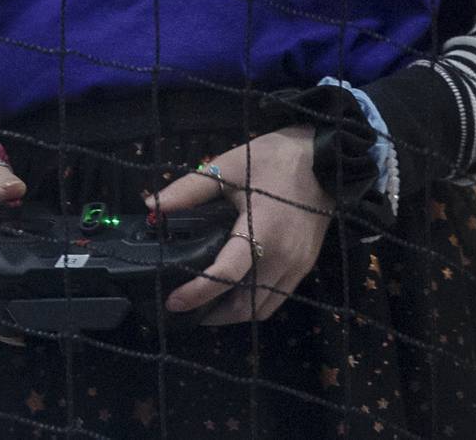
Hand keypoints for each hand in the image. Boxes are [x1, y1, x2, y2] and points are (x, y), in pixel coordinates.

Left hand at [153, 126, 332, 324]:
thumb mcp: (227, 167)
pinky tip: (235, 292)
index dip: (198, 292)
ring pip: (264, 308)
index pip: (227, 274)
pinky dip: (254, 304)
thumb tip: (153, 206)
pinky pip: (278, 297)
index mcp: (262, 231)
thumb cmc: (273, 159)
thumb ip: (189, 189)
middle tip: (185, 308)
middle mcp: (283, 258)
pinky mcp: (304, 266)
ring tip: (206, 305)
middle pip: (246, 305)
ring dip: (235, 314)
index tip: (173, 300)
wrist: (323, 160)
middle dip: (214, 314)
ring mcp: (297, 266)